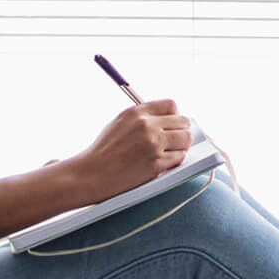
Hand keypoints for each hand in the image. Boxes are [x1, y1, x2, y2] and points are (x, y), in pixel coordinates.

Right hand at [71, 99, 192, 202]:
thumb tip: (165, 118)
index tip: (172, 124)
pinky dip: (175, 160)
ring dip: (181, 146)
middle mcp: (146, 126)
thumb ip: (141, 117)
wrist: (92, 173)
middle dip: (181, 131)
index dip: (175, 115)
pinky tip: (163, 161)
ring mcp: (153, 144)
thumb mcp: (119, 123)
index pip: (171, 105)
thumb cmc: (103, 151)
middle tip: (175, 140)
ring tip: (171, 151)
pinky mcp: (156, 163)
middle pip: (183, 121)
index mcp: (136, 113)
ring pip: (185, 139)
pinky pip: (179, 157)